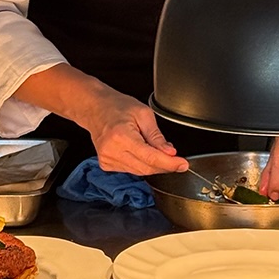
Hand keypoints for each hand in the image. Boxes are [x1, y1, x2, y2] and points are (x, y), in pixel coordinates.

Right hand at [74, 90, 188, 175]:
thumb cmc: (117, 106)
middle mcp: (112, 151)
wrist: (95, 108)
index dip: (170, 163)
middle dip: (164, 165)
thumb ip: (157, 136)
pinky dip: (140, 164)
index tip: (182, 164)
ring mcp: (107, 159)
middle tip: (176, 159)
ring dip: (152, 165)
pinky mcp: (106, 164)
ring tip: (153, 149)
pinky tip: (139, 152)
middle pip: (146, 168)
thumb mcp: (143, 114)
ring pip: (139, 172)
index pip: (151, 158)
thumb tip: (170, 153)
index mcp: (122, 136)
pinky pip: (130, 170)